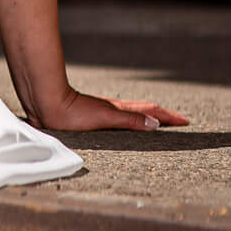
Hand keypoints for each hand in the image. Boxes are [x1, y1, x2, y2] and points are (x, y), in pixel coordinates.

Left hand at [30, 86, 188, 133]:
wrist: (46, 105)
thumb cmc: (71, 114)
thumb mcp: (104, 119)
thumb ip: (129, 121)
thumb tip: (155, 123)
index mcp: (119, 110)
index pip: (150, 112)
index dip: (168, 117)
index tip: (185, 122)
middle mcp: (113, 110)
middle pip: (143, 111)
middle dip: (162, 116)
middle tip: (178, 121)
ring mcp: (102, 113)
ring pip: (131, 114)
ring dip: (147, 118)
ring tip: (157, 124)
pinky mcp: (91, 118)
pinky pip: (119, 119)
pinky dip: (130, 121)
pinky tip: (124, 126)